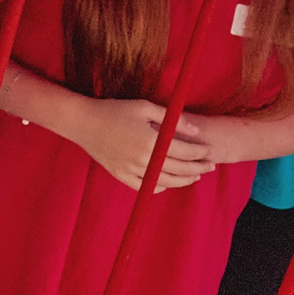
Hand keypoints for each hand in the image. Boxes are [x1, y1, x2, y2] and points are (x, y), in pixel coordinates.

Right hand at [70, 95, 211, 192]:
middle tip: (210, 166)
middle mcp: (143, 159)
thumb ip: (172, 118)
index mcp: (151, 140)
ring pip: (166, 182)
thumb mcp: (144, 107)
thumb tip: (196, 131)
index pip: (186, 151)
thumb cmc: (114, 110)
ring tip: (194, 176)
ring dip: (184, 180)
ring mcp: (131, 170)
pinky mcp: (121, 175)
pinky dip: (160, 187)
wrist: (83, 122)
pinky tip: (168, 183)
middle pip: (180, 169)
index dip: (201, 152)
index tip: (209, 151)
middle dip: (198, 167)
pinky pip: (145, 187)